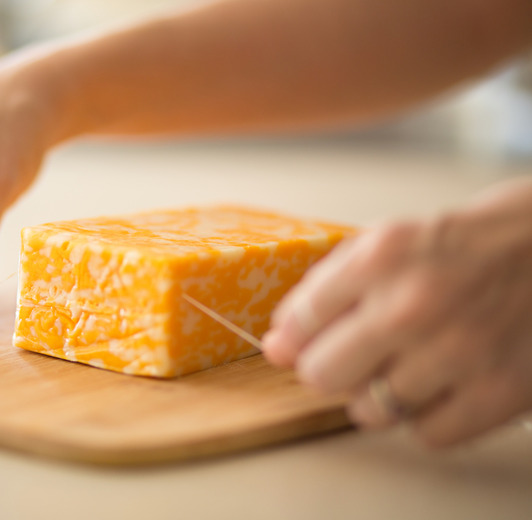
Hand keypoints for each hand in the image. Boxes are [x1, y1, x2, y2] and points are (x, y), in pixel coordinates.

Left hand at [261, 178, 531, 446]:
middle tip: (351, 357)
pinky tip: (439, 385)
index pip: (298, 320)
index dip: (292, 339)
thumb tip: (280, 343)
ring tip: (403, 366)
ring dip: (375, 395)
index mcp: (383, 256)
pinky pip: (424, 433)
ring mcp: (457, 353)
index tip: (295, 345)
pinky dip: (425, 415)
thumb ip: (329, 287)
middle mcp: (413, 304)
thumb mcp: (392, 240)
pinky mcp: (497, 392)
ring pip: (368, 412)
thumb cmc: (469, 245)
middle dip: (327, 369)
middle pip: (322, 375)